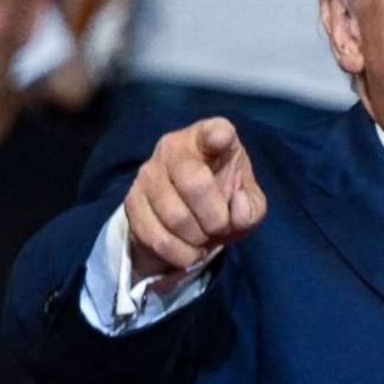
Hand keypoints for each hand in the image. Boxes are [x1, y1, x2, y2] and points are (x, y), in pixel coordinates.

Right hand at [123, 118, 265, 280]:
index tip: (221, 140)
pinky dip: (180, 253)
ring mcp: (148, 173)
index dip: (218, 135)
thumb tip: (237, 211)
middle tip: (219, 227)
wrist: (186, 224)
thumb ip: (252, 207)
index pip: (214, 130)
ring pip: (175, 217)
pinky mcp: (132, 202)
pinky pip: (158, 237)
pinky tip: (187, 250)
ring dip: (197, 239)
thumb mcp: (247, 204)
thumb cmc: (222, 201)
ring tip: (202, 238)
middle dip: (215, 218)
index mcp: (208, 138)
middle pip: (194, 183)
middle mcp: (173, 147)